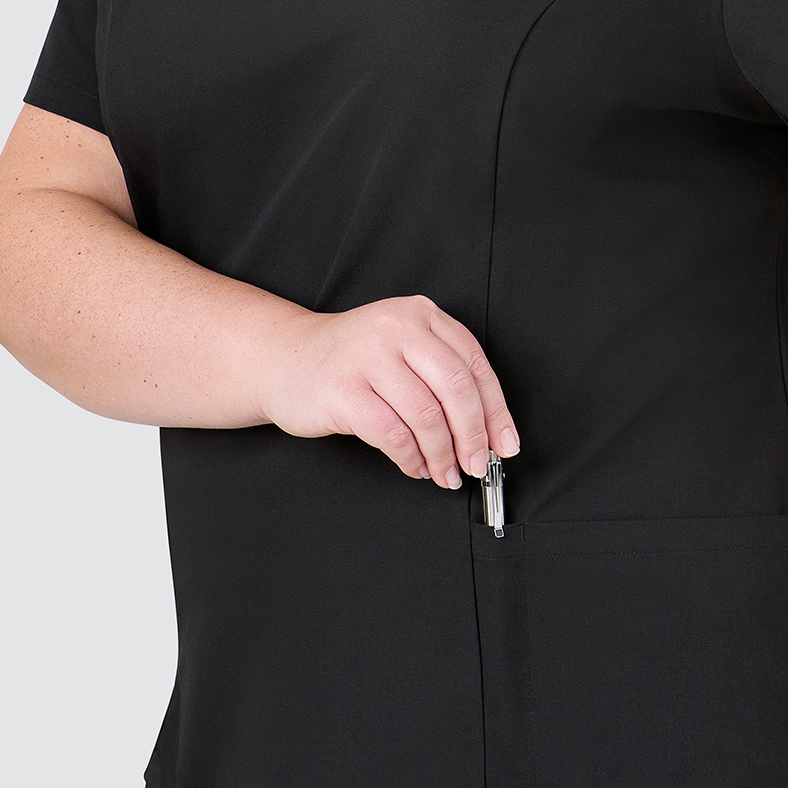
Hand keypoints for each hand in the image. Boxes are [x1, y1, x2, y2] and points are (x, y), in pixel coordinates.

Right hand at [257, 295, 518, 491]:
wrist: (282, 358)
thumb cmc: (350, 361)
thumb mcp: (401, 350)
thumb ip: (441, 378)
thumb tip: (487, 431)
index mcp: (421, 315)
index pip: (474, 365)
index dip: (496, 411)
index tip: (505, 444)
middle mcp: (397, 328)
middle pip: (456, 388)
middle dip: (473, 436)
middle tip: (476, 465)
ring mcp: (368, 356)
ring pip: (426, 415)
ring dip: (442, 454)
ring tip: (444, 472)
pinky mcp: (343, 390)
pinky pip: (392, 433)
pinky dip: (411, 458)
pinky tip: (414, 466)